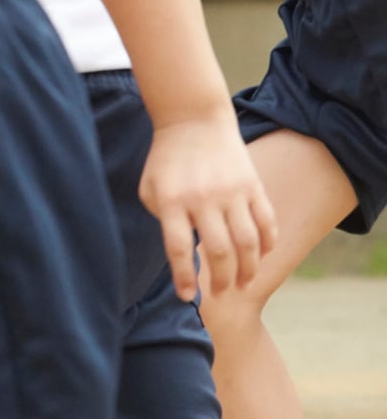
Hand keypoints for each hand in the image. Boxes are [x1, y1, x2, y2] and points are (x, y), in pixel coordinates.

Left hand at [138, 110, 276, 301]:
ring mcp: (232, 192)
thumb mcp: (150, 189)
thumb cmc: (166, 161)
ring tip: (243, 284)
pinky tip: (263, 256)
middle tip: (220, 294)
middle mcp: (203, 199)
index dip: (184, 278)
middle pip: (220, 251)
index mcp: (171, 202)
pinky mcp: (253, 185)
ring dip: (248, 269)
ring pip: (248, 242)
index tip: (187, 297)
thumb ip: (163, 220)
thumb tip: (182, 255)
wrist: (192, 120)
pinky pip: (267, 221)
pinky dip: (268, 243)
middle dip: (221, 280)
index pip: (179, 249)